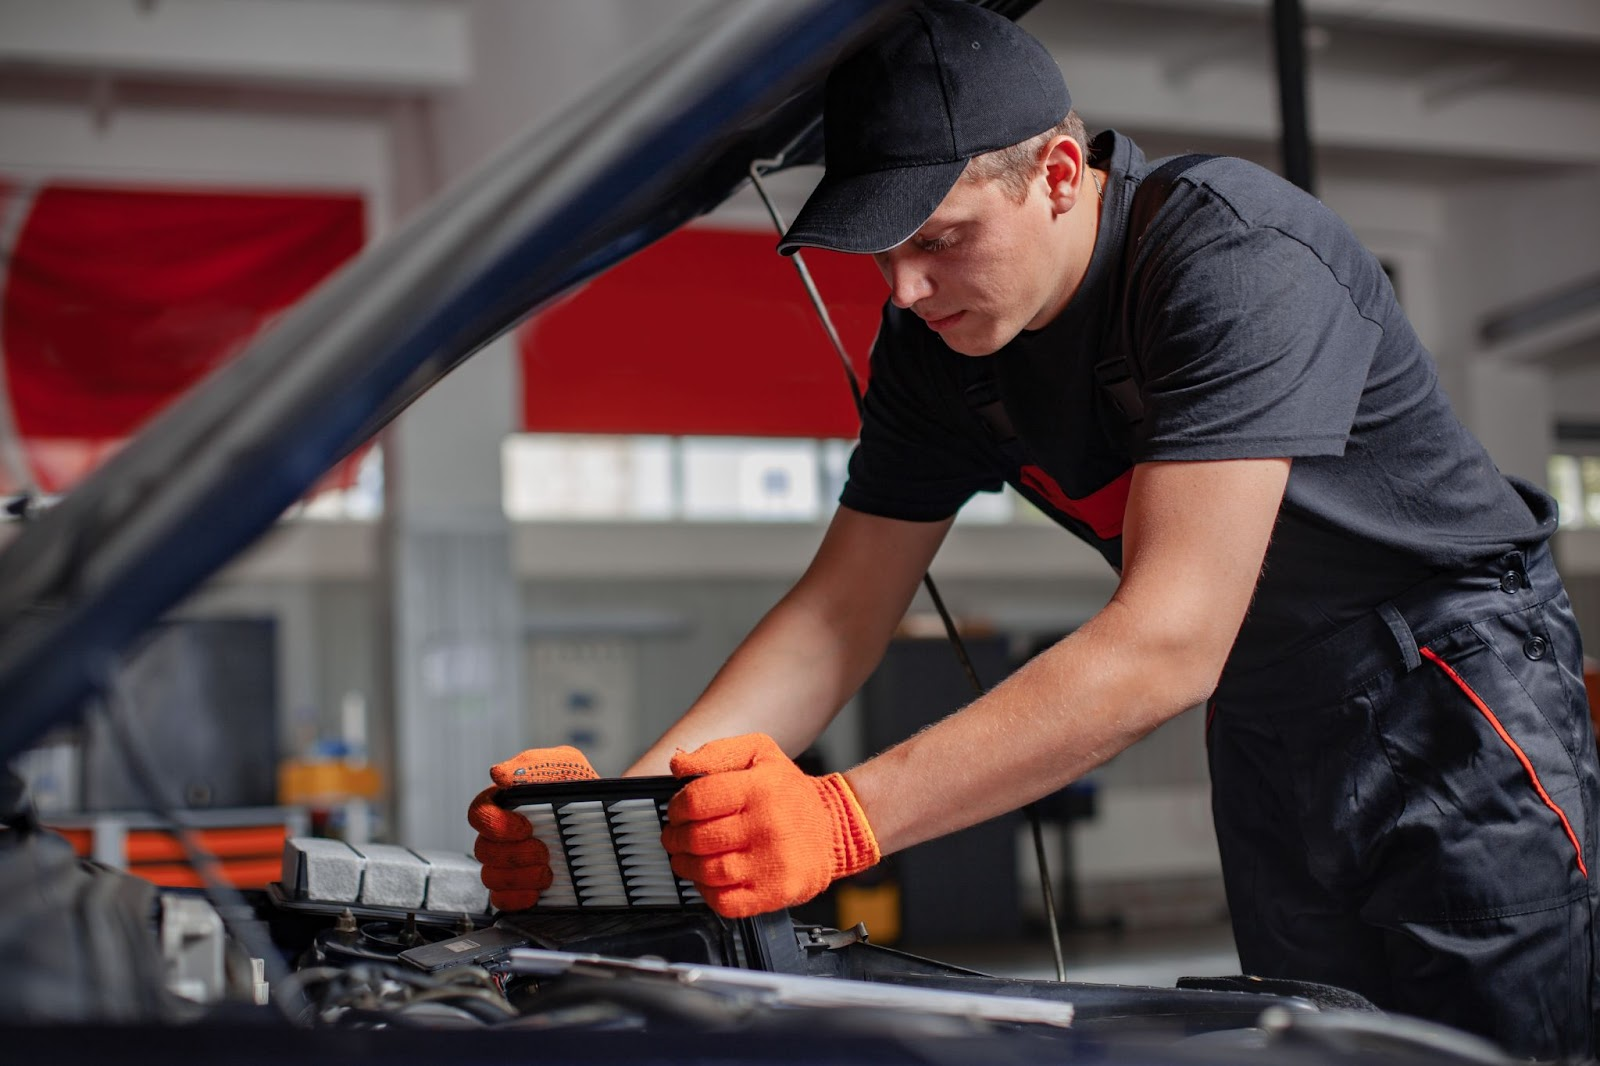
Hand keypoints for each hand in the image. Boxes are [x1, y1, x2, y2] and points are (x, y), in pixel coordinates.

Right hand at [466, 746, 597, 909]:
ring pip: (490, 876)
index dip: (495, 824)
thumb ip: (532, 764)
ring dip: (518, 877)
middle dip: (514, 854)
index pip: (478, 814)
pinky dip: (516, 898)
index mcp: (504, 803)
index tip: (526, 826)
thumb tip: (498, 774)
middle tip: (543, 851)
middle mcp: (500, 834)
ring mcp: (507, 862)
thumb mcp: (565, 765)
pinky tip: (537, 891)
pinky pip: (500, 900)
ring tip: (547, 872)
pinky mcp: (519, 887)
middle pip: (483, 850)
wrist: (610, 817)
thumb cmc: (581, 787)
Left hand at [662, 733, 878, 917]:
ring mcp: (773, 863)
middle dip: (676, 839)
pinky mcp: (776, 892)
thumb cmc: (789, 792)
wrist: (835, 827)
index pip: (696, 800)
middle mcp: (767, 825)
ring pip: (708, 872)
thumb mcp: (759, 753)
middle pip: (697, 838)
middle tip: (675, 837)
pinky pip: (726, 902)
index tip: (676, 812)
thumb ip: (716, 753)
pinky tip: (709, 879)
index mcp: (759, 788)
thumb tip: (678, 764)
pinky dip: (707, 893)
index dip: (676, 808)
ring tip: (686, 858)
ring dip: (687, 866)